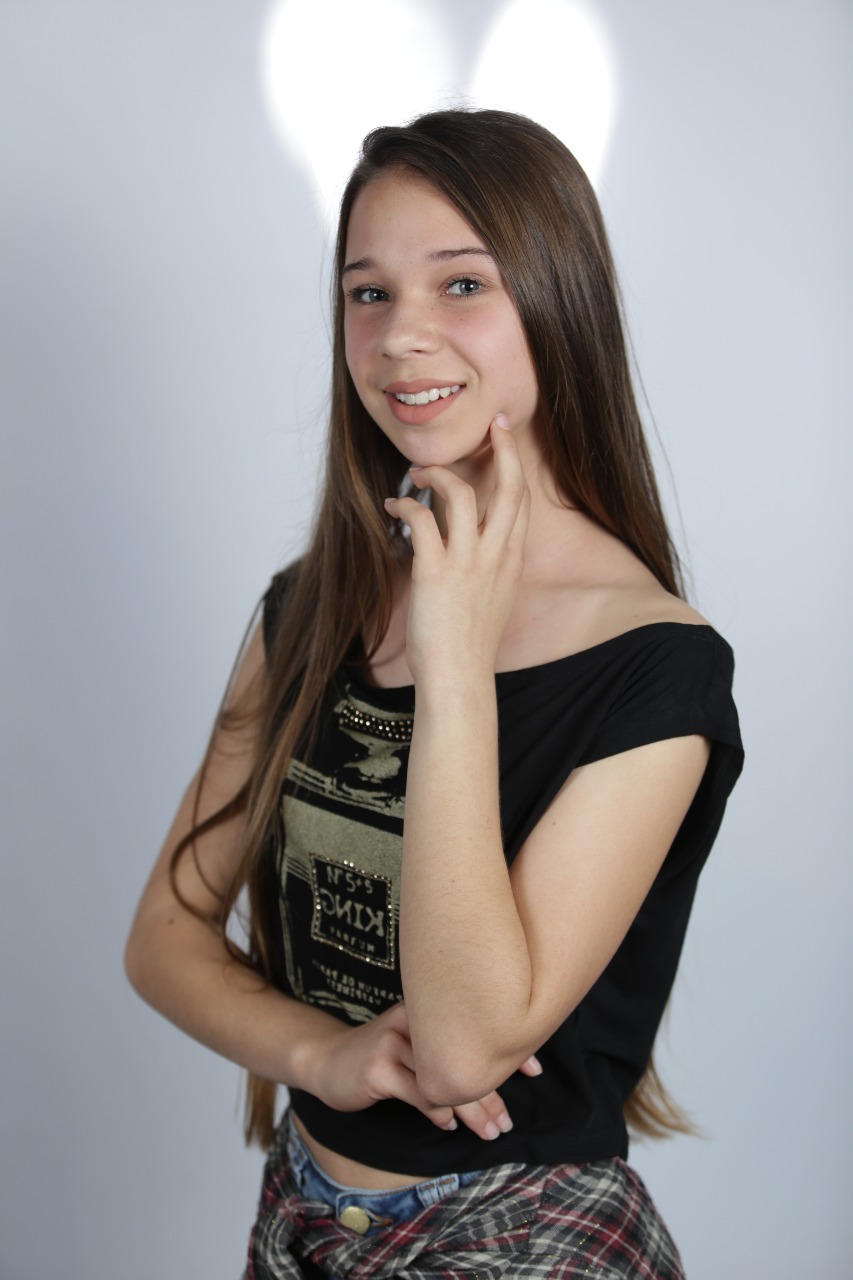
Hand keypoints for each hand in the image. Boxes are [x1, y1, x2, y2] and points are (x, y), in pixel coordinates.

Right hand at [308, 1001, 541, 1141]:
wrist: (328, 1062)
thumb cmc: (383, 1058)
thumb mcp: (416, 1044)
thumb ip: (448, 1049)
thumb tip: (499, 1069)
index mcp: (430, 1008)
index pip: (478, 1023)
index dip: (509, 1046)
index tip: (535, 1071)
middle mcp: (415, 1017)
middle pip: (465, 1055)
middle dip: (492, 1094)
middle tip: (507, 1123)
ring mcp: (395, 1040)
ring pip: (446, 1078)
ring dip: (473, 1110)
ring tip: (491, 1131)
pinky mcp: (378, 1066)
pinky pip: (420, 1093)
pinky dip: (438, 1111)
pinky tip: (447, 1124)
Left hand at [383, 416, 529, 685]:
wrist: (459, 679)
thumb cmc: (468, 646)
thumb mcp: (493, 600)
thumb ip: (489, 568)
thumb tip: (470, 548)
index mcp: (511, 562)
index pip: (522, 501)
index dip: (514, 464)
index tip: (503, 438)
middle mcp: (496, 556)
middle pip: (510, 486)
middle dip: (502, 447)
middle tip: (489, 424)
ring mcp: (467, 563)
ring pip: (463, 493)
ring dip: (438, 473)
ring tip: (418, 471)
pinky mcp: (435, 572)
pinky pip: (422, 520)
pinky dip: (404, 505)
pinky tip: (393, 508)